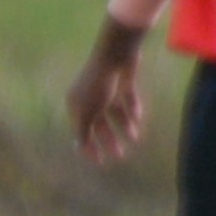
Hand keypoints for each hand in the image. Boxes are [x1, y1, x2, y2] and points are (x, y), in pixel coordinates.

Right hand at [64, 20, 149, 165]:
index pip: (82, 130)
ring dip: (124, 126)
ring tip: (134, 137)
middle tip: (121, 155)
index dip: (90, 146)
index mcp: (77, 103)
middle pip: (100, 123)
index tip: (100, 161)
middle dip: (110, 139)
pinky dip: (132, 108)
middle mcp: (90, 97)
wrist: (115, 53)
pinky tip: (137, 116)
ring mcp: (107, 89)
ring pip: (116, 113)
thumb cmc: (98, 84)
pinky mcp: (123, 81)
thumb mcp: (87, 112)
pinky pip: (128, 99)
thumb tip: (78, 147)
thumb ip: (83, 131)